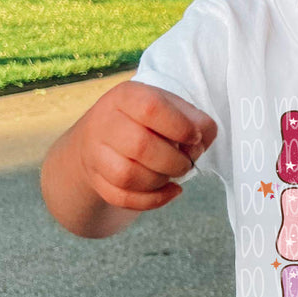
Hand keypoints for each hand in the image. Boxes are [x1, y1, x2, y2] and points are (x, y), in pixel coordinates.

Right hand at [76, 80, 217, 211]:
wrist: (103, 136)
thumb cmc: (147, 121)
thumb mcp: (172, 108)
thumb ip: (196, 121)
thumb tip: (201, 141)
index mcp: (127, 96)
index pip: (151, 108)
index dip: (180, 127)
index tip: (194, 138)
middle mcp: (105, 121)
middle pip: (140, 146)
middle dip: (174, 161)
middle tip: (186, 163)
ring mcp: (96, 152)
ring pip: (127, 176)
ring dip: (161, 181)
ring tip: (173, 174)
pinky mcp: (96, 179)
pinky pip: (122, 198)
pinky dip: (152, 200)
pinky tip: (169, 191)